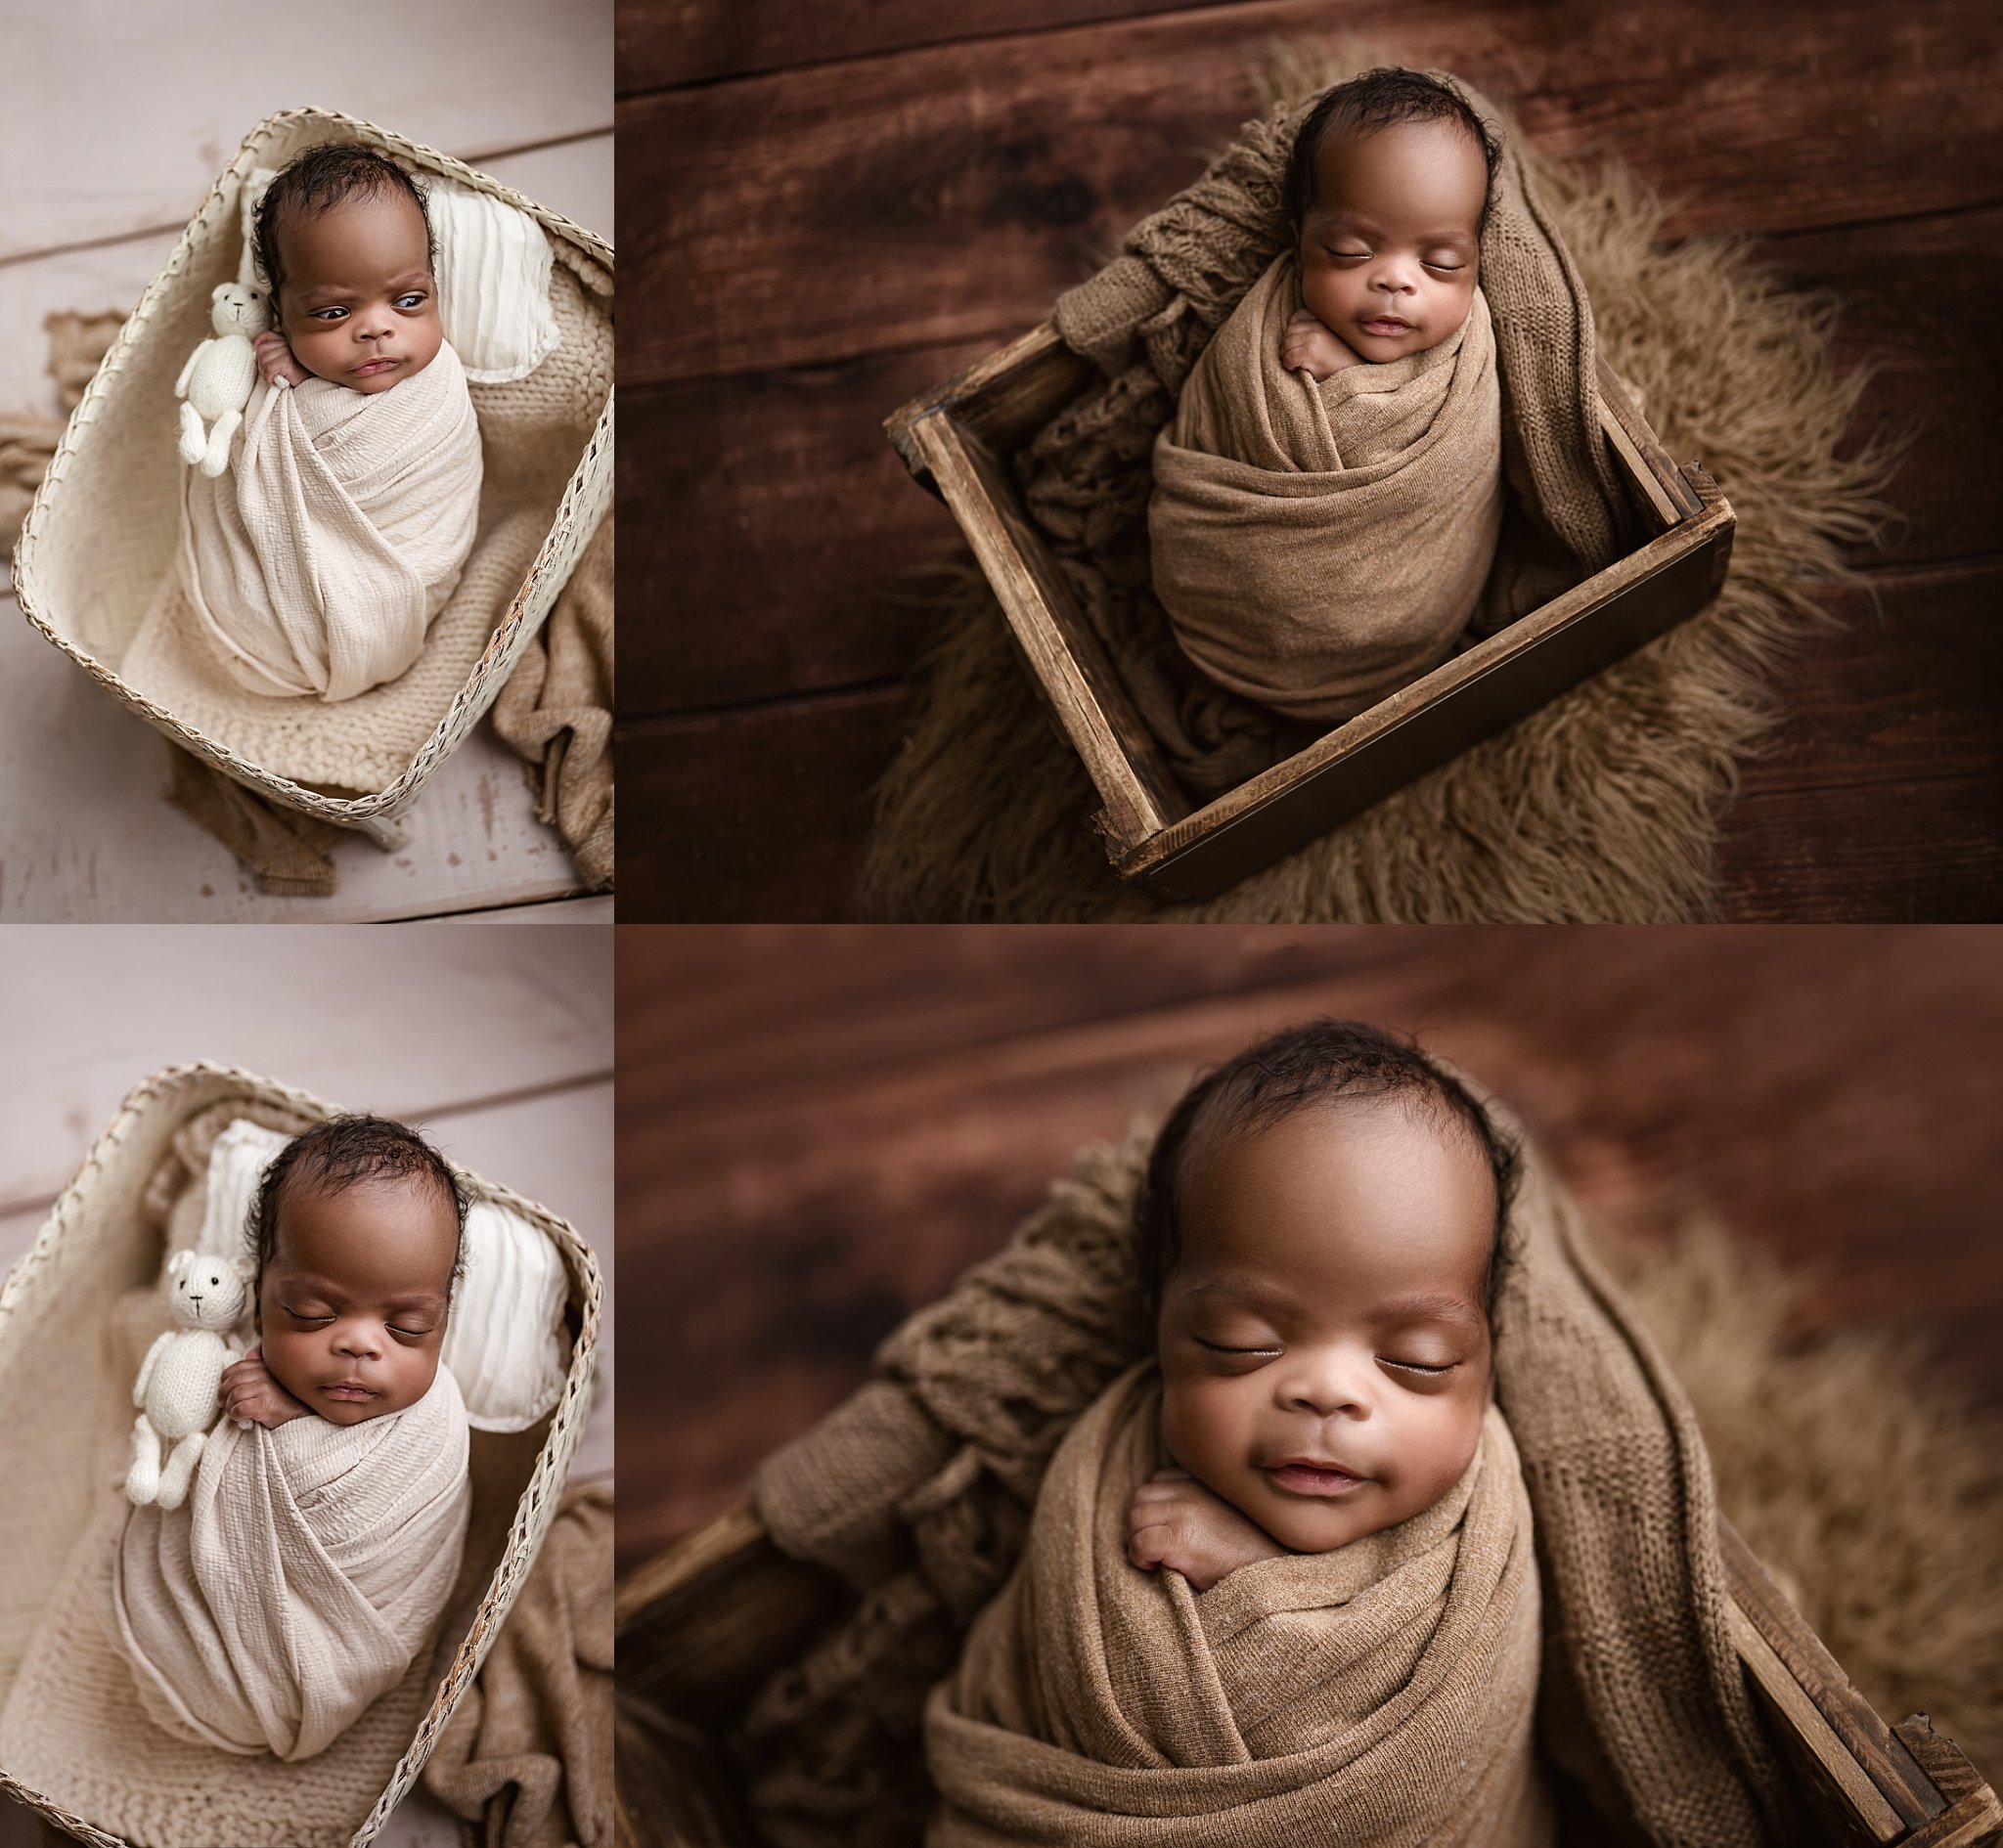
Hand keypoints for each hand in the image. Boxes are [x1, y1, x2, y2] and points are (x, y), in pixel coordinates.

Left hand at [219, 1348, 310, 1427]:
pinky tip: (240, 1418)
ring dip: (229, 1406)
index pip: (237, 1367)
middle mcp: (265, 1374)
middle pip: (233, 1380)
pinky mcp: (265, 1405)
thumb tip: (250, 1353)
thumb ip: (261, 1365)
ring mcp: (265, 1389)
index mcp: (266, 1366)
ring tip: (233, 1412)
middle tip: (223, 1404)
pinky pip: (240, 1408)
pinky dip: (236, 1414)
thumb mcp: (276, 1377)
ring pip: (235, 1394)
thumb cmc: (289, 1398)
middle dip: (223, 1394)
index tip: (226, 1391)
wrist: (305, 1415)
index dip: (226, 1379)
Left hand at [253, 330, 307, 389]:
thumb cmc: (301, 376)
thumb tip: (256, 347)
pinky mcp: (287, 361)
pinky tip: (277, 381)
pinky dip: (269, 378)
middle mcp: (288, 343)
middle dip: (261, 363)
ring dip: (265, 372)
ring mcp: (288, 351)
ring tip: (274, 377)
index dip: (259, 343)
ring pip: (264, 360)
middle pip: (262, 349)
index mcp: (289, 340)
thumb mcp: (288, 360)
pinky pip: (269, 369)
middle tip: (270, 373)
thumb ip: (276, 350)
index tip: (257, 352)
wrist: (314, 386)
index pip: (268, 335)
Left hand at [1128, 1468, 1285, 1590]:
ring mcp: (1184, 1513)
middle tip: (1156, 1546)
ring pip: (1136, 1517)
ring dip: (1139, 1538)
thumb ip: (1205, 1503)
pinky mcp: (1179, 1538)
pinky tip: (1156, 1567)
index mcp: (1204, 1482)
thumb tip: (1177, 1516)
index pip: (1160, 1482)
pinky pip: (1141, 1543)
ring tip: (1157, 1558)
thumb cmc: (1255, 1550)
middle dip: (1143, 1522)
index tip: (1166, 1530)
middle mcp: (1191, 1491)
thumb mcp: (1232, 1513)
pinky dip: (1140, 1556)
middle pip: (1142, 1497)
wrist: (1276, 1571)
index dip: (1158, 1508)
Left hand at [1281, 309, 1361, 380]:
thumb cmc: (1346, 359)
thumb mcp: (1336, 337)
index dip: (1294, 328)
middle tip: (1292, 354)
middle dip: (1288, 343)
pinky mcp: (1309, 352)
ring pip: (1287, 343)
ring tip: (1294, 362)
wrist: (1355, 373)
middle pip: (1290, 330)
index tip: (1297, 341)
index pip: (1299, 316)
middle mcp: (1318, 326)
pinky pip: (1289, 356)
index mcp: (1324, 320)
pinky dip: (1288, 364)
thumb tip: (1298, 334)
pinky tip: (1295, 368)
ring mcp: (1313, 338)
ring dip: (1286, 354)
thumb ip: (1321, 330)